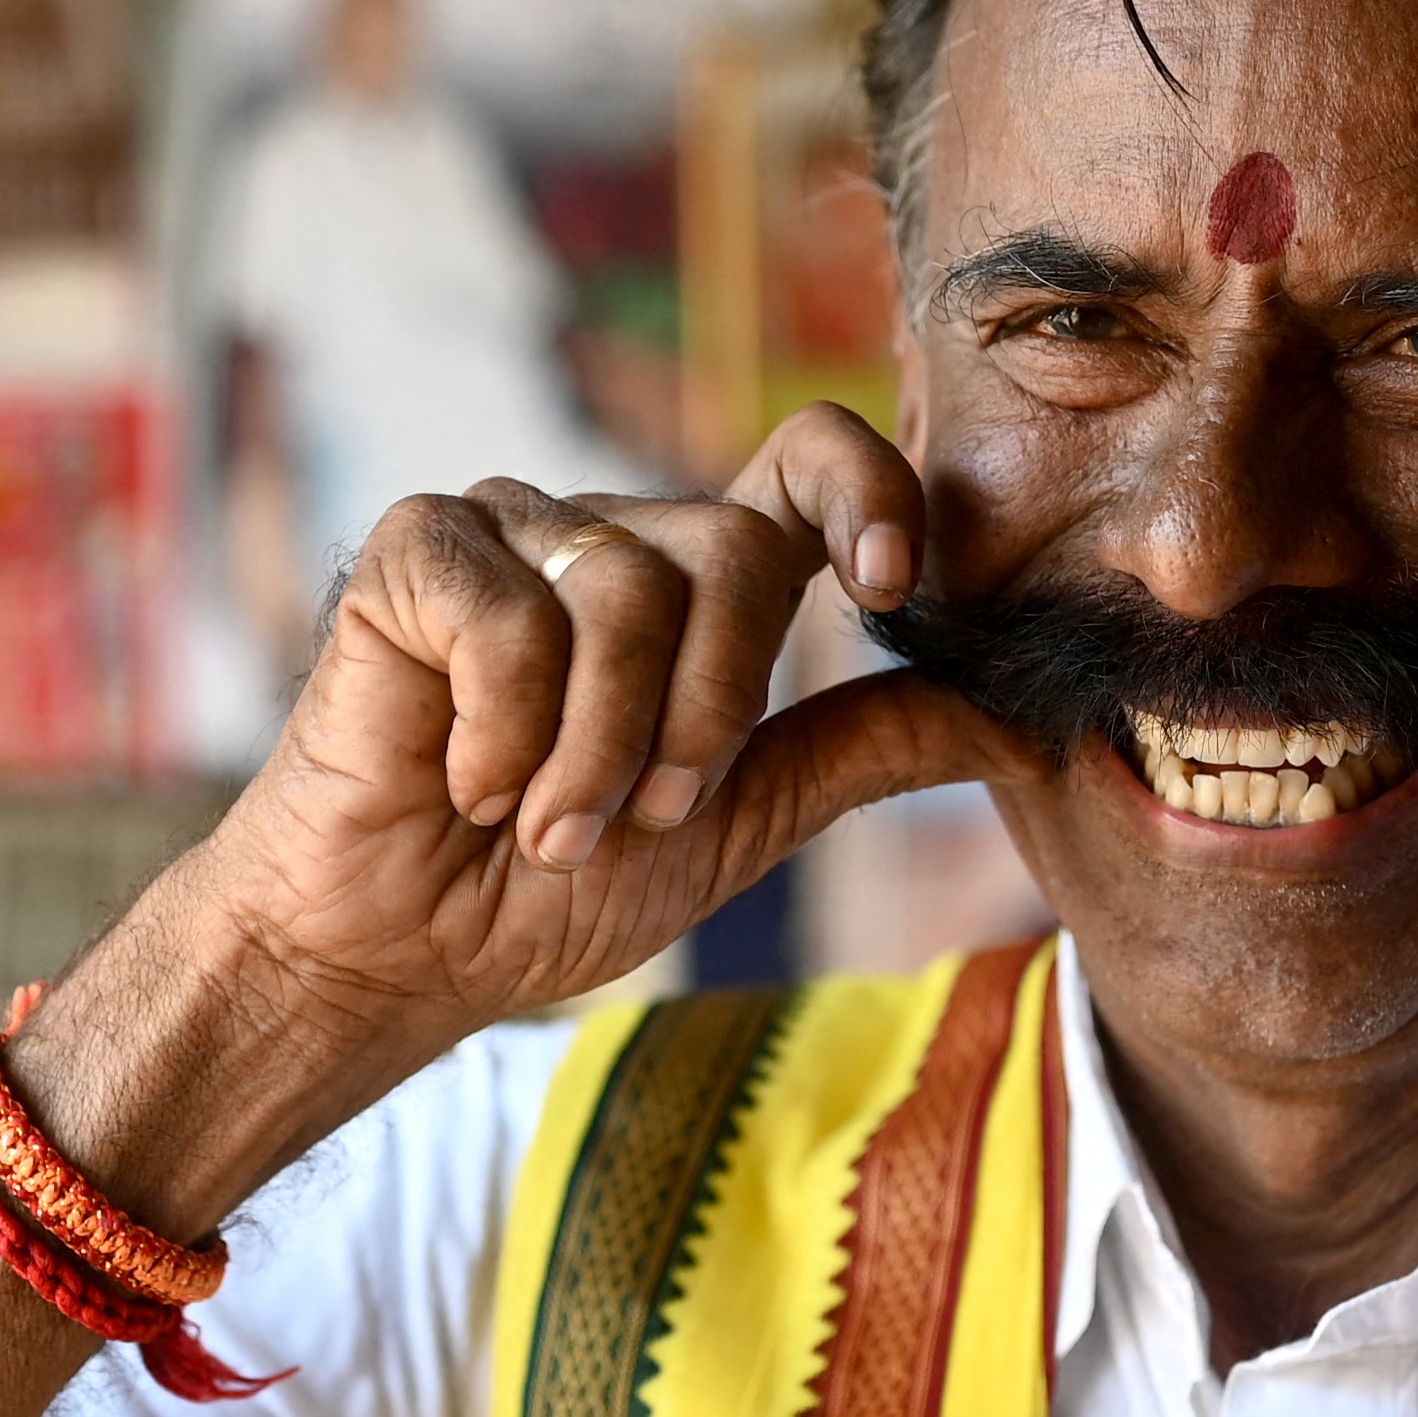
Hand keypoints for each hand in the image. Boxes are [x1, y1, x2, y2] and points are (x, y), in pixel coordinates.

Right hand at [52, 412, 1032, 1198]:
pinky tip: (465, 780)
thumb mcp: (739, 826)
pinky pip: (507, 610)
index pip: (811, 460)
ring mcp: (513, 527)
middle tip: (637, 813)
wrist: (395, 955)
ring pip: (627, 585)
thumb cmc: (548, 892)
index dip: (872, 490)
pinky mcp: (417, 551)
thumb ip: (861, 751)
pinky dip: (503, 730)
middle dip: (706, 714)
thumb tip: (1022, 720)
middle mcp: (613, 533)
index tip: (890, 586)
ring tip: (543, 821)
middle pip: (736, 549)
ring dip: (595, 749)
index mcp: (700, 581)